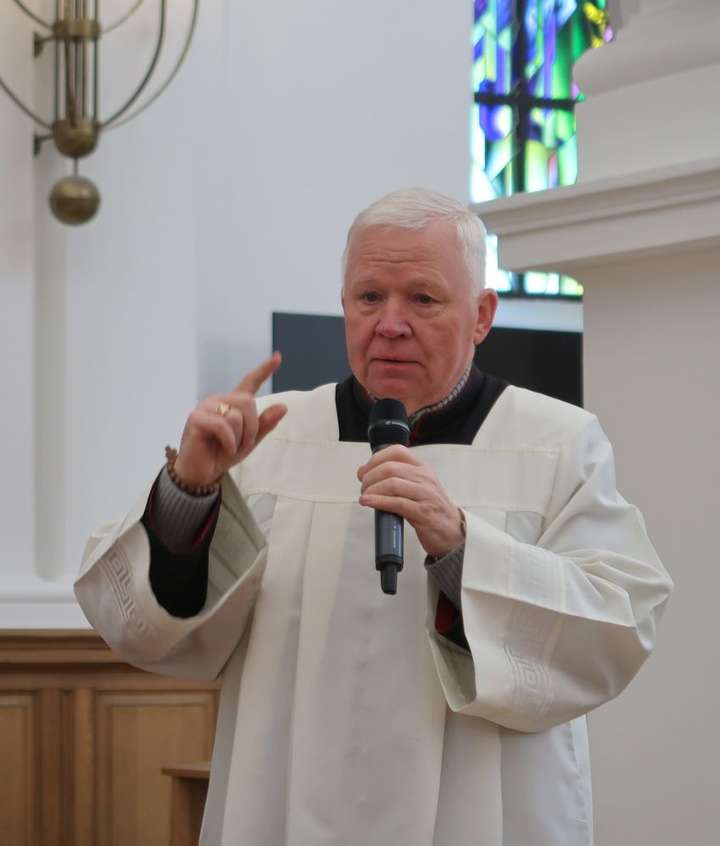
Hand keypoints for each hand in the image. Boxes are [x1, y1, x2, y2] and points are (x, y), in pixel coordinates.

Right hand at [174, 352, 286, 486]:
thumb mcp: (250, 441)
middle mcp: (219, 400)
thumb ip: (265, 424)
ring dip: (240, 438)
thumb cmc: (222, 454)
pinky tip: (225, 449)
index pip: (250, 382)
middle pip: (248, 402)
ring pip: (237, 415)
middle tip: (243, 444)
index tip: (277, 357)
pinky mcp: (196, 418)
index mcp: (233, 404)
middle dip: (252, 428)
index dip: (264, 370)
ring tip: (230, 448)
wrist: (201, 473)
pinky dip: (230, 442)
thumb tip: (284, 407)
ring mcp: (206, 407)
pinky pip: (223, 426)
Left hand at [357, 445, 463, 556]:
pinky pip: (396, 503)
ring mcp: (425, 495)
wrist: (452, 530)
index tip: (365, 471)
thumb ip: (399, 477)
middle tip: (363, 487)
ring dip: (372, 490)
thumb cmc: (432, 508)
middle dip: (370, 477)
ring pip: (392, 484)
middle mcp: (425, 478)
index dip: (376, 459)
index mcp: (422, 468)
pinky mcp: (423, 512)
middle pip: (390, 468)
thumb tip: (368, 474)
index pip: (397, 451)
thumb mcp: (419, 485)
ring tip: (365, 496)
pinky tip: (369, 503)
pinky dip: (378, 501)